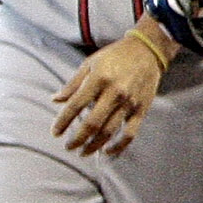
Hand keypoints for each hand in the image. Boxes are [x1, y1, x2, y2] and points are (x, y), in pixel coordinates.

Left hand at [52, 25, 174, 156]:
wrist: (148, 50)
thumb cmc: (115, 56)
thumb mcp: (90, 63)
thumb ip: (73, 84)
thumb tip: (55, 100)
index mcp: (99, 79)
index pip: (75, 105)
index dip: (63, 122)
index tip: (55, 133)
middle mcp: (114, 92)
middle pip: (92, 123)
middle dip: (77, 139)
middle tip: (68, 147)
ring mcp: (129, 102)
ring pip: (109, 131)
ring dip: (94, 145)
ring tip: (83, 152)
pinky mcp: (141, 109)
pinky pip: (130, 133)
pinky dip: (118, 146)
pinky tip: (108, 151)